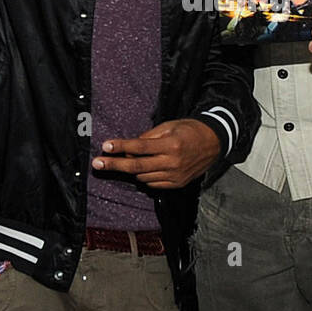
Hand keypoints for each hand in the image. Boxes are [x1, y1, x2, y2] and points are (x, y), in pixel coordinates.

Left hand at [91, 118, 221, 188]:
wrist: (214, 143)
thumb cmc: (190, 130)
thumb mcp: (169, 126)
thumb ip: (148, 137)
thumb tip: (129, 147)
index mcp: (170, 145)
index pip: (139, 147)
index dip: (121, 147)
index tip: (106, 146)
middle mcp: (172, 163)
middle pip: (136, 166)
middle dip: (115, 164)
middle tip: (97, 163)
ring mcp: (174, 176)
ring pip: (142, 176)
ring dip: (131, 169)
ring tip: (124, 161)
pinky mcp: (177, 184)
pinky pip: (152, 183)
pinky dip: (144, 176)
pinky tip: (144, 168)